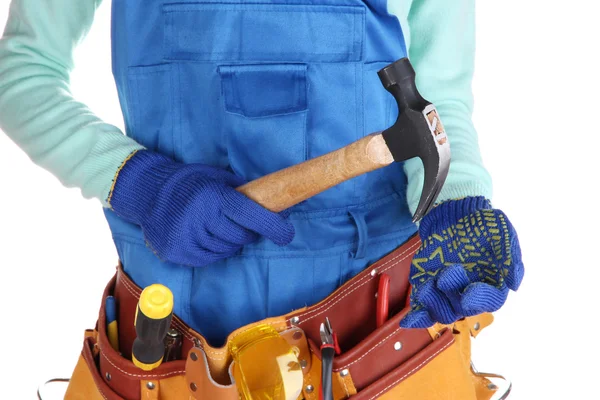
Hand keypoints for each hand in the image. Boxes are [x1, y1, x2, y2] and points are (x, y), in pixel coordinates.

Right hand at [109, 150, 294, 266]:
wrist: (147, 191)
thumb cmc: (188, 181)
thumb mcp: (216, 176)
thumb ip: (240, 191)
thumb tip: (272, 204)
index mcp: (213, 196)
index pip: (251, 215)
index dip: (273, 226)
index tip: (286, 234)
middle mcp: (200, 217)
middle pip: (240, 236)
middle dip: (249, 232)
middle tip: (245, 224)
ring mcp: (187, 237)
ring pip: (225, 250)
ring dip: (231, 242)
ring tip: (220, 227)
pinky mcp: (178, 252)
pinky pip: (209, 258)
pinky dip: (215, 250)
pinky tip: (208, 236)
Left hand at [401, 197, 523, 327]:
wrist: (456, 213)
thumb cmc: (483, 224)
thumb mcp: (502, 233)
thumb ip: (510, 256)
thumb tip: (513, 284)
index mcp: (492, 284)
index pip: (490, 300)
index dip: (479, 299)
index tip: (469, 293)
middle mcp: (470, 293)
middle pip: (462, 308)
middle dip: (453, 295)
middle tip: (447, 274)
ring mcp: (447, 292)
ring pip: (441, 311)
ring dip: (433, 303)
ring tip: (427, 288)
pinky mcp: (428, 286)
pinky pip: (422, 307)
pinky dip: (416, 316)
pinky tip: (408, 320)